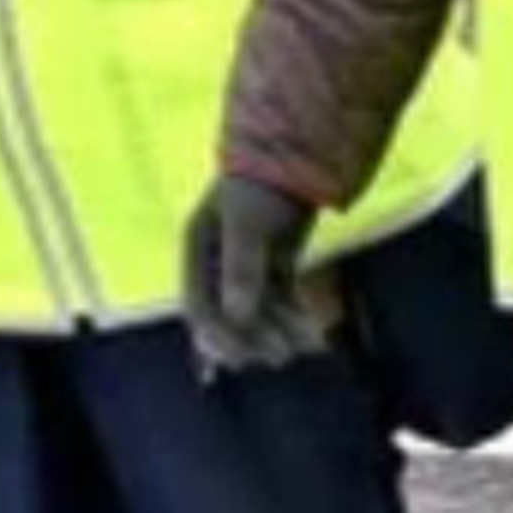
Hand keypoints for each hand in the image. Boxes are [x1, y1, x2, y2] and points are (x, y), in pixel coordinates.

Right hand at [183, 176, 324, 374]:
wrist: (299, 152)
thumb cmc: (264, 184)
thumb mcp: (248, 224)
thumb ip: (242, 268)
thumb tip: (237, 317)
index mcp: (198, 251)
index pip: (199, 306)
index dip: (217, 336)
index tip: (242, 359)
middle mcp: (217, 260)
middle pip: (229, 313)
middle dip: (254, 337)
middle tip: (282, 357)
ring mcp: (247, 261)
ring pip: (259, 309)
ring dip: (279, 329)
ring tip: (307, 345)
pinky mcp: (275, 260)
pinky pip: (281, 297)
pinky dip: (295, 315)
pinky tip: (314, 332)